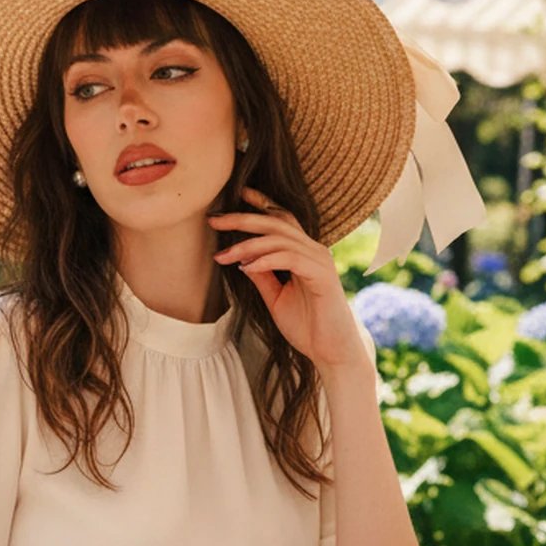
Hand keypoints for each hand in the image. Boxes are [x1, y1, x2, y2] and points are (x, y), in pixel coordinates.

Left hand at [209, 186, 368, 369]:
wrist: (331, 352)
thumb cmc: (307, 327)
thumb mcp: (275, 297)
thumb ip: (262, 275)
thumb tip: (242, 258)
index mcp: (304, 253)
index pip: (282, 219)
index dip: (261, 203)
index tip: (237, 194)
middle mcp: (314, 250)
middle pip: (276, 222)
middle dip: (242, 218)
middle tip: (214, 220)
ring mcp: (319, 260)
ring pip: (279, 238)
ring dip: (247, 245)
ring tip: (223, 256)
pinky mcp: (321, 275)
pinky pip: (289, 258)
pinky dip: (265, 260)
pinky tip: (246, 267)